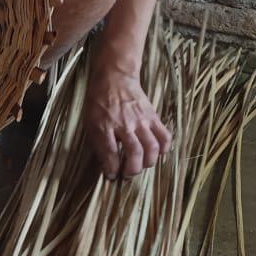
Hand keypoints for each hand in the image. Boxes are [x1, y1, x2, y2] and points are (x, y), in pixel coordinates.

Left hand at [84, 65, 170, 179]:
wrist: (115, 78)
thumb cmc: (99, 101)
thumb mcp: (90, 121)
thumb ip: (98, 143)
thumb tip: (106, 165)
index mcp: (105, 125)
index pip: (110, 153)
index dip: (112, 169)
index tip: (112, 177)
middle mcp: (125, 124)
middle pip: (135, 153)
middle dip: (132, 170)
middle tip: (128, 175)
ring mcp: (141, 120)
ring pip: (152, 147)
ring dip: (148, 162)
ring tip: (142, 166)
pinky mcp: (153, 116)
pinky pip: (164, 136)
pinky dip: (164, 148)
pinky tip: (158, 154)